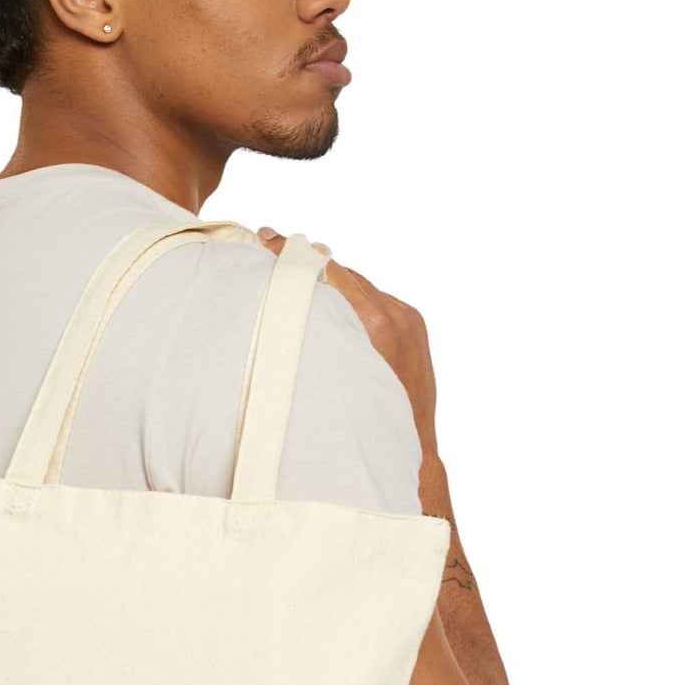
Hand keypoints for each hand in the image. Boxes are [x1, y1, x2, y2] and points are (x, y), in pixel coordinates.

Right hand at [255, 226, 440, 464]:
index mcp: (372, 322)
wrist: (412, 445)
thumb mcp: (330, 371)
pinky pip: (379, 299)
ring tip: (305, 279)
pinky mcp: (415, 322)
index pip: (327, 271)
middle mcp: (392, 313)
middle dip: (310, 264)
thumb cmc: (363, 420)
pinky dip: (357, 299)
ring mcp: (407, 316)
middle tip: (275, 248)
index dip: (294, 254)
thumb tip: (297, 300)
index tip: (269, 238)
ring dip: (335, 283)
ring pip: (360, 285)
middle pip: (342, 272)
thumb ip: (320, 330)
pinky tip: (340, 309)